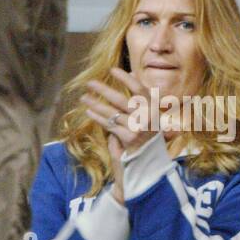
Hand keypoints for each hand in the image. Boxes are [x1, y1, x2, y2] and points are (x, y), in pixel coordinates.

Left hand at [81, 68, 156, 202]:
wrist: (148, 170)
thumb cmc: (147, 145)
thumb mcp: (147, 122)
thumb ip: (139, 104)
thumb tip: (130, 81)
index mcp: (156, 111)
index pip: (141, 89)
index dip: (127, 78)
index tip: (113, 70)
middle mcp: (150, 118)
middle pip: (123, 99)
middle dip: (105, 89)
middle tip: (90, 82)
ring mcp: (140, 128)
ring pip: (113, 112)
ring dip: (96, 103)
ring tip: (84, 97)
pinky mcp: (130, 138)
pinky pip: (110, 124)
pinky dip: (98, 117)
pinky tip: (89, 112)